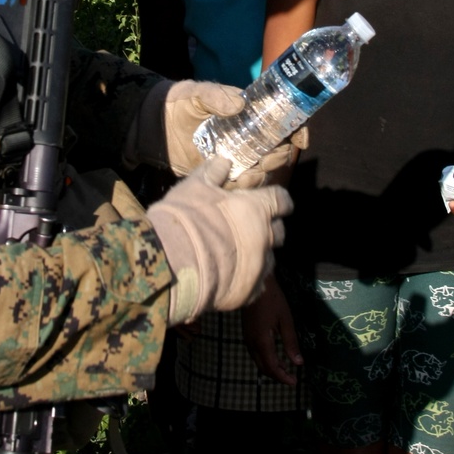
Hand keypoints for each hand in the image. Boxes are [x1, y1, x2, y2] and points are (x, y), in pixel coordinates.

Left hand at [124, 79, 306, 186]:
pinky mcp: (220, 175)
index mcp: (248, 115)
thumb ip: (216, 95)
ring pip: (261, 171)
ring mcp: (235, 157)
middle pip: (276, 151)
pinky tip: (232, 186)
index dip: (296, 130)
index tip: (300, 141)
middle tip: (265, 159)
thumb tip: (239, 104)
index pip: (281, 122)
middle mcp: (247, 138)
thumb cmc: (178, 103)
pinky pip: (239, 186)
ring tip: (245, 176)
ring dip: (260, 176)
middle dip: (277, 157)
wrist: (153, 126)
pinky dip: (241, 189)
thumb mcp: (196, 93)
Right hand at [146, 157, 290, 323]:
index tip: (272, 200)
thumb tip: (223, 161)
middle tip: (250, 227)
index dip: (277, 200)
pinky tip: (233, 276)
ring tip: (238, 254)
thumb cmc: (185, 218)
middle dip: (268, 228)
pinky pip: (257, 285)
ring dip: (259, 255)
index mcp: (257, 210)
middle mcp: (264, 238)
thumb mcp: (194, 187)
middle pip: (279, 232)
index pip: (282, 200)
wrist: (172, 263)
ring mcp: (259, 268)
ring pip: (269, 260)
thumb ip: (212, 173)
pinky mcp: (248, 292)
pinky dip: (249, 280)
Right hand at [243, 275, 302, 385]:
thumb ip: (291, 342)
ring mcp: (247, 338)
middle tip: (291, 379)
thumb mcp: (286, 320)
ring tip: (284, 369)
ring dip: (270, 368)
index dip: (283, 377)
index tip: (294, 382)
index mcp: (262, 341)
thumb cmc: (272, 299)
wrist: (255, 284)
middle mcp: (252, 343)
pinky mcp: (246, 333)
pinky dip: (264, 360)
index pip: (272, 367)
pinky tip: (273, 356)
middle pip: (263, 367)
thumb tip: (298, 363)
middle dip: (277, 376)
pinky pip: (254, 353)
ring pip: (258, 361)